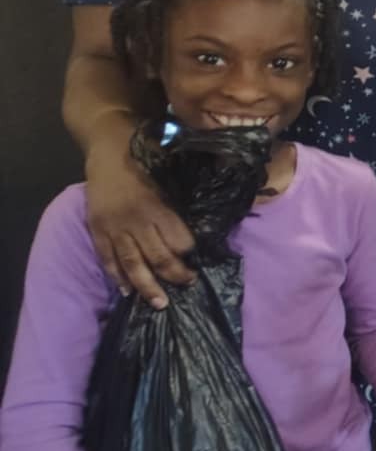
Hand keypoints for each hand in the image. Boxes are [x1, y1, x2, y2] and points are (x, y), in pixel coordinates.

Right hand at [84, 145, 195, 309]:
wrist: (108, 147)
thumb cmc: (148, 159)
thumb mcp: (170, 177)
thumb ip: (180, 204)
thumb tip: (203, 228)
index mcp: (157, 206)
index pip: (178, 239)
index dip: (190, 253)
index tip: (199, 261)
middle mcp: (135, 220)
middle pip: (157, 256)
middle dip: (174, 275)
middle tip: (187, 285)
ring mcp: (113, 226)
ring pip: (131, 263)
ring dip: (146, 286)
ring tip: (159, 303)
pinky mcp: (97, 229)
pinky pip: (107, 258)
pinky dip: (116, 276)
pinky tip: (126, 292)